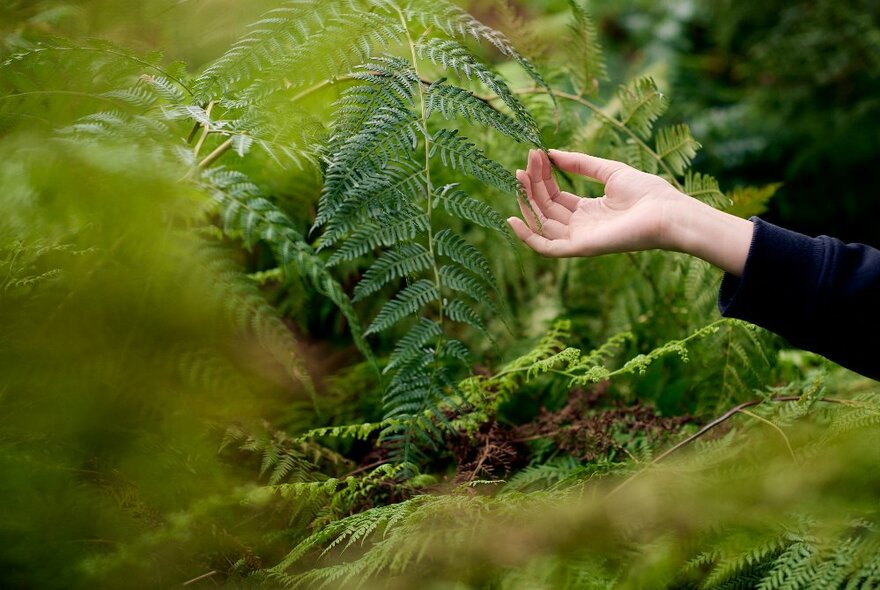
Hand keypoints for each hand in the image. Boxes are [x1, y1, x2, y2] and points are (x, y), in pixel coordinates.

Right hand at [507, 149, 753, 275]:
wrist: (666, 212)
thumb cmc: (647, 192)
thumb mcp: (609, 171)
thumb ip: (580, 163)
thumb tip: (551, 153)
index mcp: (588, 210)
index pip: (554, 196)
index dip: (542, 177)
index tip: (534, 154)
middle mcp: (580, 226)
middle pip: (545, 207)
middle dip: (532, 185)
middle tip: (523, 163)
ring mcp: (579, 238)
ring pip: (541, 224)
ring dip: (527, 201)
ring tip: (520, 176)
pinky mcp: (580, 248)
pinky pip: (546, 248)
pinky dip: (527, 237)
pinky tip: (513, 218)